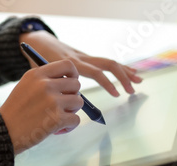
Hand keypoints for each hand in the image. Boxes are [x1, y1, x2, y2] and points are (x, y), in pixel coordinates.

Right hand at [0, 60, 83, 153]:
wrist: (3, 132)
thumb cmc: (15, 111)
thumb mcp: (25, 86)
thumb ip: (45, 80)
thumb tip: (71, 81)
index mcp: (37, 74)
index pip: (67, 65)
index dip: (73, 74)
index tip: (70, 83)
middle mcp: (45, 85)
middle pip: (76, 84)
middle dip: (72, 95)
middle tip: (62, 106)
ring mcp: (52, 101)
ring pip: (78, 101)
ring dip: (72, 111)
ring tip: (58, 117)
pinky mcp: (57, 119)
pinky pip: (76, 119)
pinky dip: (69, 126)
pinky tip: (58, 129)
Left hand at [19, 31, 142, 96]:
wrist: (37, 43)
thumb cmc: (38, 64)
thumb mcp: (44, 77)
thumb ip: (56, 89)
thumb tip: (68, 110)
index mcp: (72, 64)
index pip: (96, 72)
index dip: (107, 84)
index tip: (116, 95)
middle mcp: (81, 58)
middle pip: (107, 64)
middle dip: (122, 77)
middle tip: (131, 91)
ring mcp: (85, 56)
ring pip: (109, 61)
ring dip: (125, 71)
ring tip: (138, 81)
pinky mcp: (86, 57)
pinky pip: (105, 62)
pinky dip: (119, 68)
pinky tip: (130, 73)